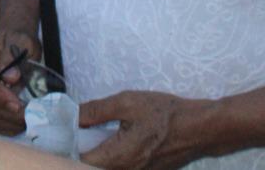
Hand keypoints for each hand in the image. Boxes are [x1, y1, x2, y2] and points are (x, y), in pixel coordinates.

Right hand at [0, 28, 40, 133]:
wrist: (13, 43)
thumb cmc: (19, 41)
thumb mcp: (21, 41)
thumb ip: (14, 56)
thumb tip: (10, 78)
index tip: (18, 105)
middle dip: (7, 113)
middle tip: (29, 118)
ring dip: (6, 123)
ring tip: (26, 123)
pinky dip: (3, 127)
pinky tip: (17, 126)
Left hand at [79, 89, 207, 169]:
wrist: (201, 128)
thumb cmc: (166, 114)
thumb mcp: (128, 103)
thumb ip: (96, 111)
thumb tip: (73, 115)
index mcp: (119, 157)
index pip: (82, 162)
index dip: (68, 148)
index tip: (63, 133)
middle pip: (94, 167)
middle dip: (82, 152)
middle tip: (77, 132)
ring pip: (109, 168)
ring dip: (98, 154)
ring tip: (94, 134)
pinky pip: (122, 167)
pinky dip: (113, 156)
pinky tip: (115, 139)